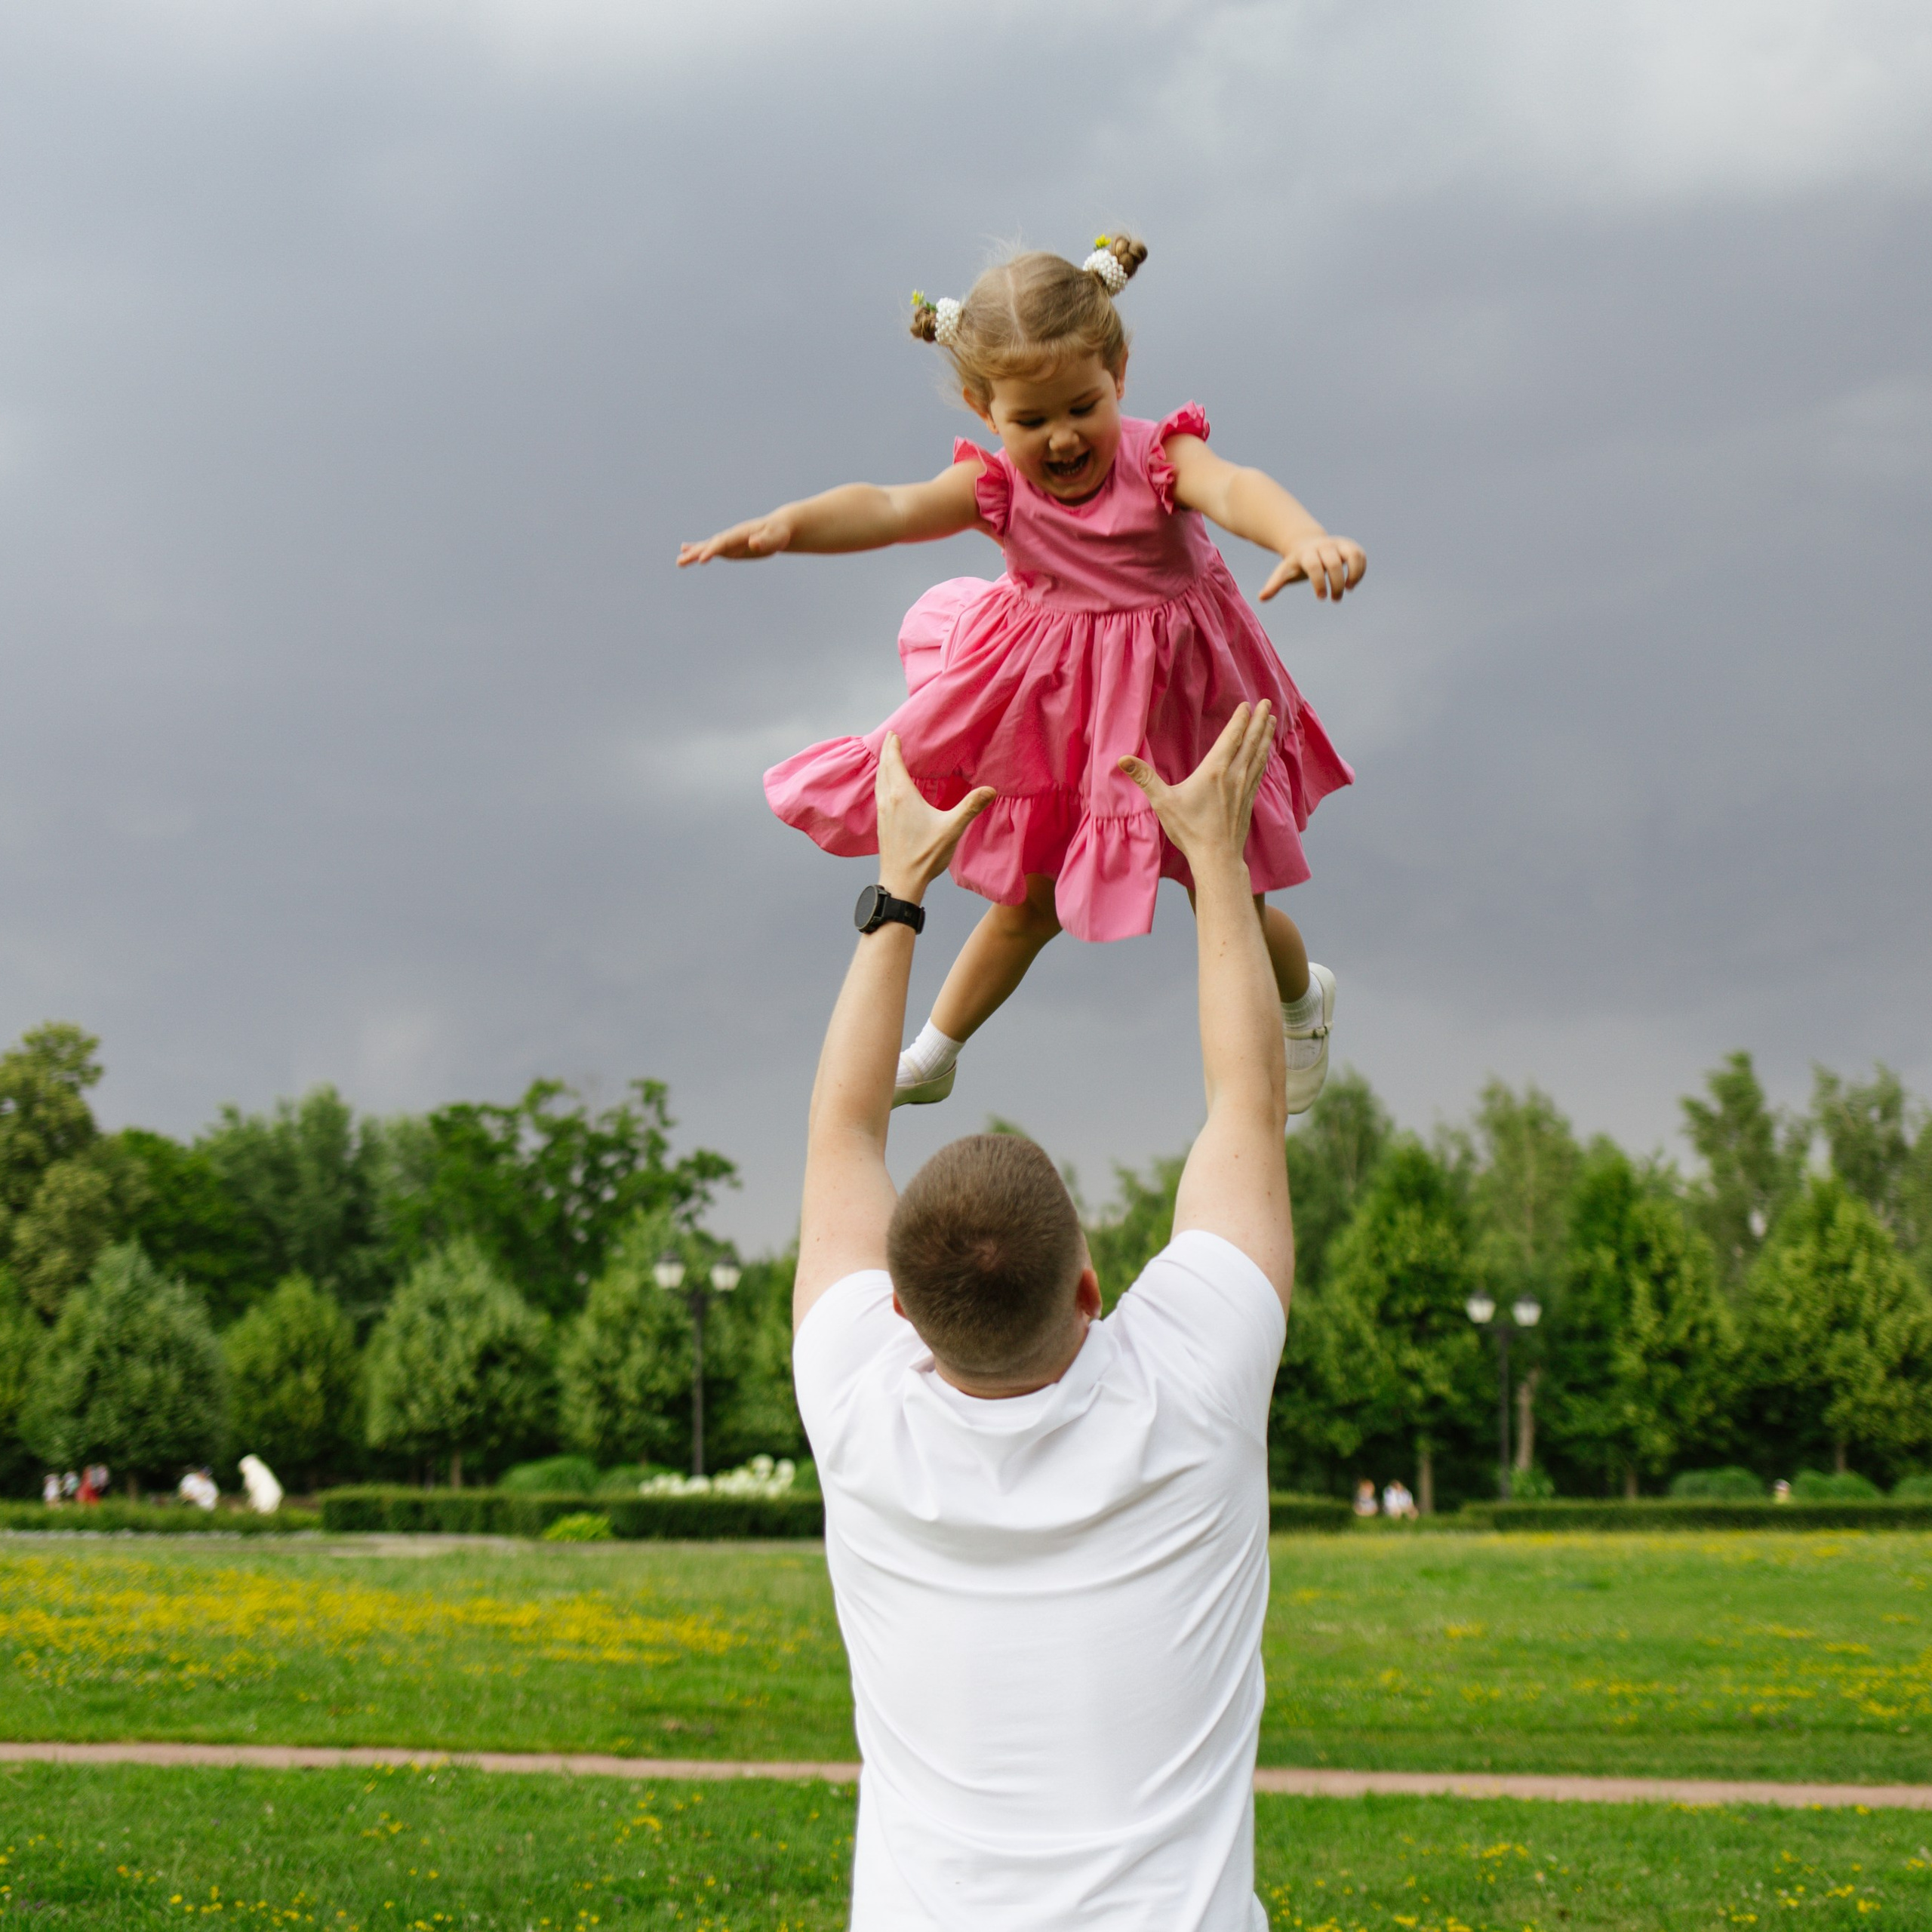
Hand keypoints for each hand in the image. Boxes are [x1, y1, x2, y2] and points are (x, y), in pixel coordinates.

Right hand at [676, 512, 794, 566]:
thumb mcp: (775, 538)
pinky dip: (699, 550)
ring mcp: (729, 541)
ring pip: (708, 546)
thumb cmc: (778, 534)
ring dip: (693, 553)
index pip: (724, 543)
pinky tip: (686, 552)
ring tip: (679, 562)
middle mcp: (731, 536)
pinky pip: (712, 548)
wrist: (777, 528)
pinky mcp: (729, 547)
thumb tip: (754, 544)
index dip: (713, 550)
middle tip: (681, 562)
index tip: (702, 560)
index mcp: (741, 534)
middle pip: (711, 544)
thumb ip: (765, 541)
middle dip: (696, 553)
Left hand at [874, 734, 994, 903]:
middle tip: (890, 738)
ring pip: (879, 782)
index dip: (893, 746)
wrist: (901, 881)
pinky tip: (888, 789)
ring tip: (887, 758)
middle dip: (886, 751)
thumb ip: (970, 807)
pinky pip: (879, 794)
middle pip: (883, 769)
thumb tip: (990, 789)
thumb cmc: (925, 856)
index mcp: (902, 796)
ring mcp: (882, 813)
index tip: (894, 733)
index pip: (894, 763)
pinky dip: (882, 782)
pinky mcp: (881, 824)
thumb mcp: (952, 829)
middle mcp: (888, 801)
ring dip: (883, 767)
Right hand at [1118, 702, 1275, 869]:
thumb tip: (1122, 760)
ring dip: (1265, 736)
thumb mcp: (1163, 802)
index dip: (1240, 719)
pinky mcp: (1248, 801)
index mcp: (1215, 771)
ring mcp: (1244, 788)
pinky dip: (1264, 758)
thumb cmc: (1190, 831)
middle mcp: (1234, 776)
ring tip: (1271, 721)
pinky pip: (1259, 772)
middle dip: (1259, 721)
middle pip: (1250, 742)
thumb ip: (1144, 778)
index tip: (1247, 704)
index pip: (1231, 738)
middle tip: (1268, 703)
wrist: (1217, 858)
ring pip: (1259, 755)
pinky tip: (1265, 755)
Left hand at [1260, 534, 1365, 602]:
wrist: (1307, 544)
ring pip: (1352, 555)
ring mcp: (1339, 544)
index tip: (1321, 598)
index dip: (1318, 583)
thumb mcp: (1284, 572)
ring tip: (1349, 590)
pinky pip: (1360, 556)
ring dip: (1353, 575)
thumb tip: (1261, 597)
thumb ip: (1275, 583)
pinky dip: (1360, 571)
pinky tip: (1353, 583)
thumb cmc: (1296, 564)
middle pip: (1333, 564)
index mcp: (1306, 554)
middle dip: (1336, 584)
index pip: (1314, 566)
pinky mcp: (1350, 546)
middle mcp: (1324, 546)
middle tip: (1335, 599)